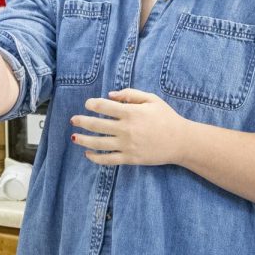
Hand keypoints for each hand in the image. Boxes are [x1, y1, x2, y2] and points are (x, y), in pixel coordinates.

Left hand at [70, 88, 191, 165]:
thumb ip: (130, 94)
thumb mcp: (152, 99)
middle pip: (97, 125)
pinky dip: (95, 158)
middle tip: (73, 120)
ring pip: (98, 143)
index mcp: (131, 112)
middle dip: (82, 121)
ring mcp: (127, 145)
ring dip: (83, 140)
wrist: (181, 141)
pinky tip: (88, 154)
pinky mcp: (130, 158)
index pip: (104, 106)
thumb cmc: (166, 118)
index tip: (87, 104)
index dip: (92, 104)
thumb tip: (110, 95)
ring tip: (74, 137)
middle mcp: (126, 129)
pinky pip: (108, 159)